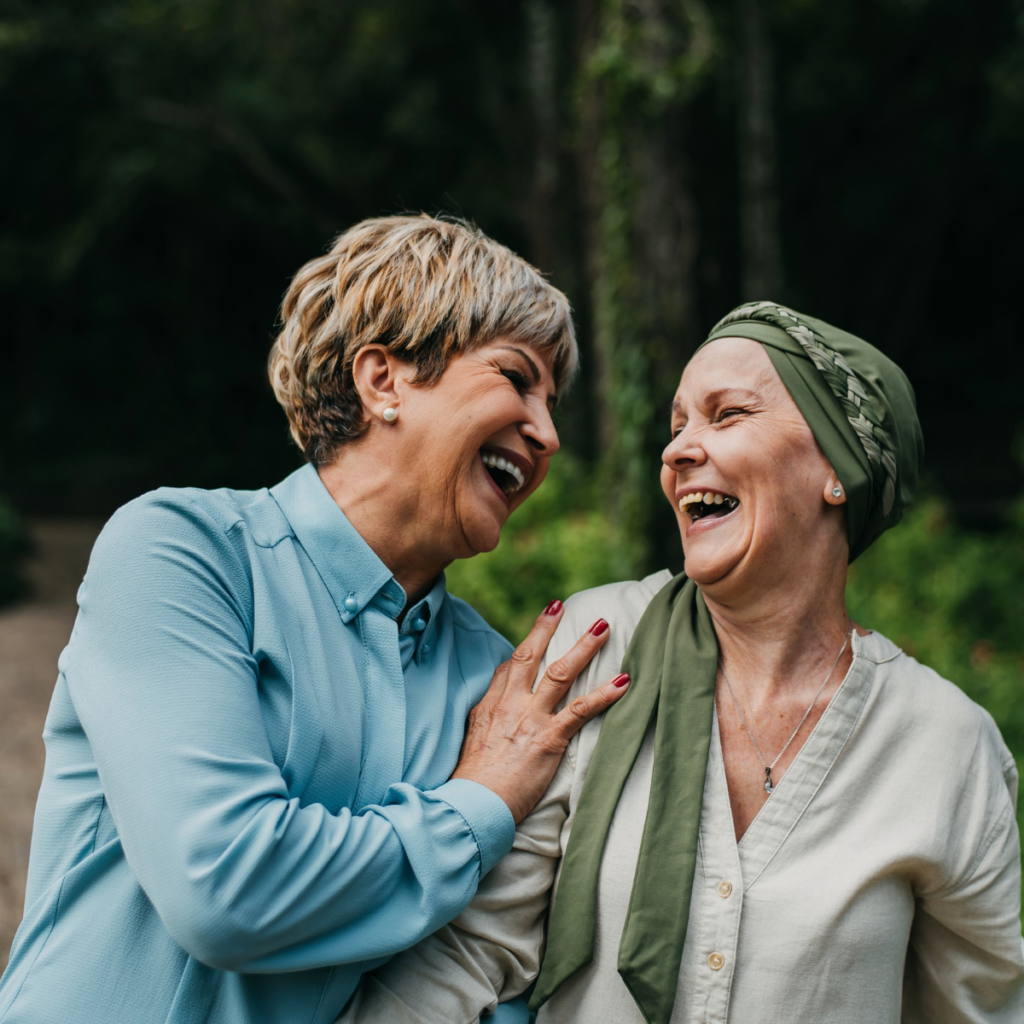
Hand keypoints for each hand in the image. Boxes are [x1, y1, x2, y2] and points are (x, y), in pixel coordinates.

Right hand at [450, 601, 629, 822]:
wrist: (472, 805)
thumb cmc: (471, 785)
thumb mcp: (471, 745)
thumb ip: (485, 726)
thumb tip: (493, 722)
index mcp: (488, 706)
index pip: (507, 669)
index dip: (523, 650)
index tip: (536, 636)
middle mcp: (509, 705)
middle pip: (529, 656)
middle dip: (545, 628)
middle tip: (559, 605)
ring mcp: (530, 719)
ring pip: (560, 673)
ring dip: (584, 647)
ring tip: (603, 626)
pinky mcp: (549, 739)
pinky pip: (581, 710)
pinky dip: (604, 694)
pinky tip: (623, 681)